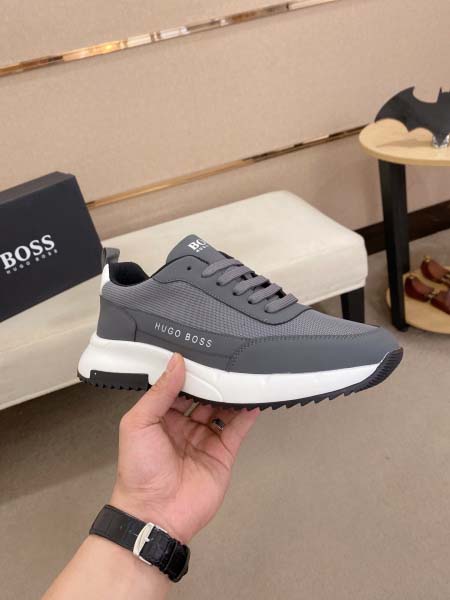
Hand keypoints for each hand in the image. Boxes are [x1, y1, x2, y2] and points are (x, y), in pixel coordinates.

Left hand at [110, 353, 258, 542]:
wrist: (155, 514)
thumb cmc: (139, 469)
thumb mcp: (139, 423)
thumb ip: (159, 392)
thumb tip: (176, 362)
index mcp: (160, 417)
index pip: (177, 387)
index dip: (187, 372)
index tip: (200, 352)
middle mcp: (184, 426)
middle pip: (203, 397)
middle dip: (212, 381)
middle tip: (225, 359)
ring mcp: (205, 439)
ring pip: (222, 410)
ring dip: (231, 394)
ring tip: (241, 373)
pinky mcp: (223, 453)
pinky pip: (237, 429)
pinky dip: (247, 414)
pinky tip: (253, 398)